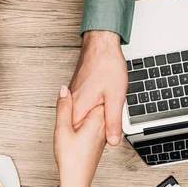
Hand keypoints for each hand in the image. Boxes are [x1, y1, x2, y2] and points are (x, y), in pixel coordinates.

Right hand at [54, 86, 105, 186]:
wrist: (77, 181)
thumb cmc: (72, 160)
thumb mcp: (63, 129)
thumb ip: (64, 107)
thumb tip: (63, 90)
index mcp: (95, 119)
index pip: (97, 98)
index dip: (89, 93)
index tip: (85, 92)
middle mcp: (100, 125)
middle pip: (96, 105)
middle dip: (89, 102)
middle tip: (80, 106)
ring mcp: (99, 132)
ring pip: (94, 114)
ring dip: (87, 111)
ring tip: (78, 121)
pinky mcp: (95, 139)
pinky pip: (92, 124)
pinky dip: (86, 122)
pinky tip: (79, 128)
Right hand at [69, 30, 127, 145]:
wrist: (101, 45)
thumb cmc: (107, 66)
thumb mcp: (115, 98)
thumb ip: (113, 122)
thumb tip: (114, 141)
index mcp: (79, 109)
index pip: (81, 136)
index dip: (96, 139)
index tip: (106, 137)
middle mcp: (72, 103)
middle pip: (82, 128)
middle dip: (96, 129)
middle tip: (109, 121)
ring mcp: (74, 97)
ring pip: (83, 117)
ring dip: (95, 119)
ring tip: (107, 108)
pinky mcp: (77, 92)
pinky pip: (84, 107)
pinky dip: (93, 109)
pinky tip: (102, 103)